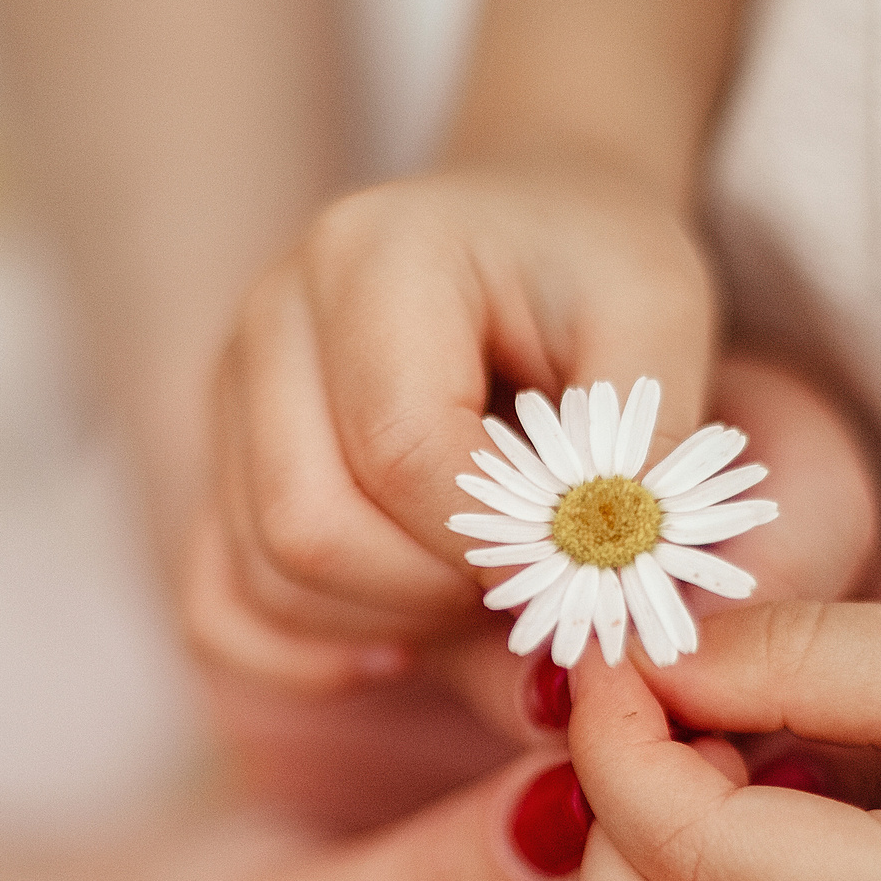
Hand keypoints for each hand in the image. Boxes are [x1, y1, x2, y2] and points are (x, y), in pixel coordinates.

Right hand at [183, 161, 724, 700]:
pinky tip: (397, 647)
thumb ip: (639, 446)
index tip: (579, 555)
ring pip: (266, 575)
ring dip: (385, 624)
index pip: (402, 450)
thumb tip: (600, 589)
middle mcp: (272, 316)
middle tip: (527, 578)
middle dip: (433, 594)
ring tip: (480, 587)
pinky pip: (219, 602)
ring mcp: (231, 392)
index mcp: (372, 256)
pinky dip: (302, 654)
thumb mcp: (660, 318)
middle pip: (308, 523)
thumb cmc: (594, 268)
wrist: (531, 226)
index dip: (495, 541)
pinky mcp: (224, 462)